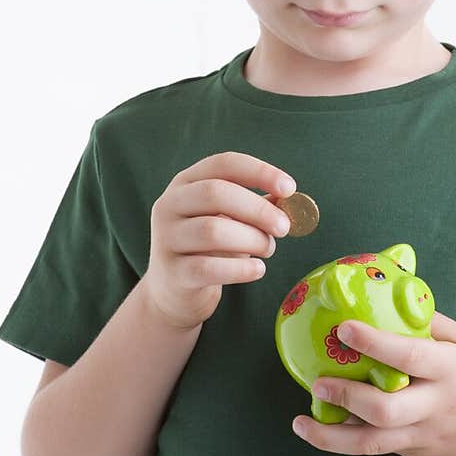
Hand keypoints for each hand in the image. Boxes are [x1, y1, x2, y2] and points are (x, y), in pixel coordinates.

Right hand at [142, 152, 295, 331]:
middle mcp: (169, 205)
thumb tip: (289, 199)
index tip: (289, 188)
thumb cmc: (208, 248)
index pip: (223, 164)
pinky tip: (257, 270)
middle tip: (284, 228)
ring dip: (252, 239)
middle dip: (258, 209)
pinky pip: (209, 268)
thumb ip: (256, 206)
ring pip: (212, 231)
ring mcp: (166, 239)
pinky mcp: (172, 273)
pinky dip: (241, 269)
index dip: (259, 172)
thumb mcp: (229, 219)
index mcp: (186, 182)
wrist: (174, 291)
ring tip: (267, 249)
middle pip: (215, 193)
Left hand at [291, 309, 455, 455]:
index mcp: (455, 371)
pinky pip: (385, 448)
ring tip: (302, 422)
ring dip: (331, 435)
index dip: (374, 342)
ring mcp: (430, 437)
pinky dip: (355, 438)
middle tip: (318, 380)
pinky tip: (331, 427)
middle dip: (345, 395)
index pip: (409, 356)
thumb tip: (398, 304)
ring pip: (373, 443)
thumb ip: (437, 328)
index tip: (344, 327)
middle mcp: (439, 407)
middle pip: (384, 410)